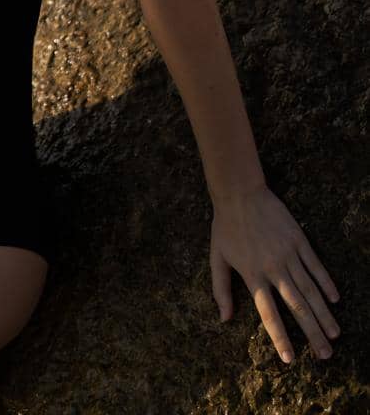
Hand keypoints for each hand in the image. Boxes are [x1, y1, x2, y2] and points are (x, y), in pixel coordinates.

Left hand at [210, 184, 340, 364]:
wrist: (239, 192)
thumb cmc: (225, 226)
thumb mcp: (217, 258)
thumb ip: (221, 289)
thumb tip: (224, 319)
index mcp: (252, 275)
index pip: (268, 314)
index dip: (280, 338)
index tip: (290, 359)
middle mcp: (273, 268)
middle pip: (296, 307)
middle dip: (312, 333)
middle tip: (325, 355)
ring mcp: (287, 254)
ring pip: (310, 290)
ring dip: (323, 314)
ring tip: (334, 334)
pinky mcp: (298, 240)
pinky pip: (315, 265)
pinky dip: (326, 283)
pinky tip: (335, 299)